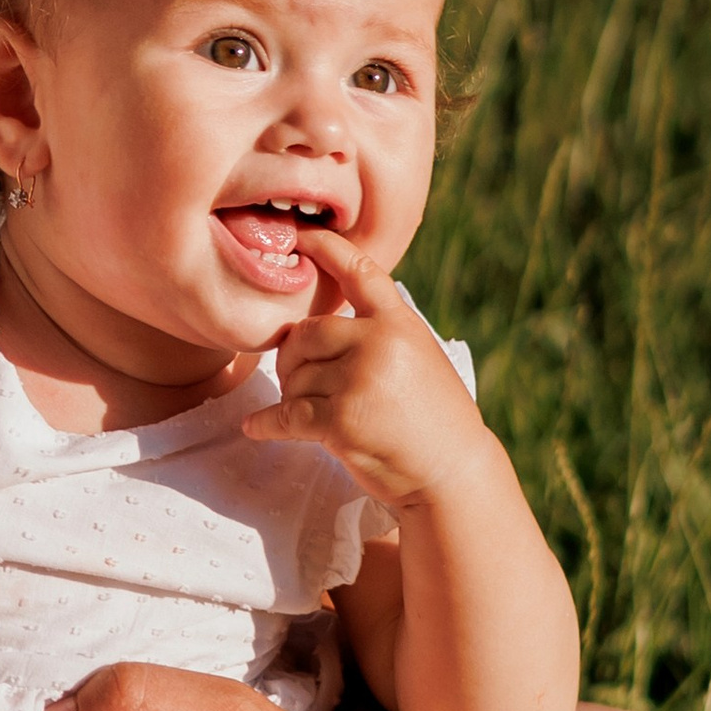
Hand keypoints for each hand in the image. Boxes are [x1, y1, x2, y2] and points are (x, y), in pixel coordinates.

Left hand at [242, 231, 488, 507]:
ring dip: (293, 398)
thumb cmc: (435, 420)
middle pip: (306, 334)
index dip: (326, 249)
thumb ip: (381, 336)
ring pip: (294, 377)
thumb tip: (321, 328)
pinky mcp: (342, 419)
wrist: (452, 471)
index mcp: (399, 322)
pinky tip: (257, 427)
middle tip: (299, 383)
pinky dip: (267, 424)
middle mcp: (379, 342)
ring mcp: (360, 379)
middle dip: (293, 360)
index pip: (360, 271)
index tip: (302, 238)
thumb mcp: (420, 359)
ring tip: (314, 416)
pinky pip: (287, 415)